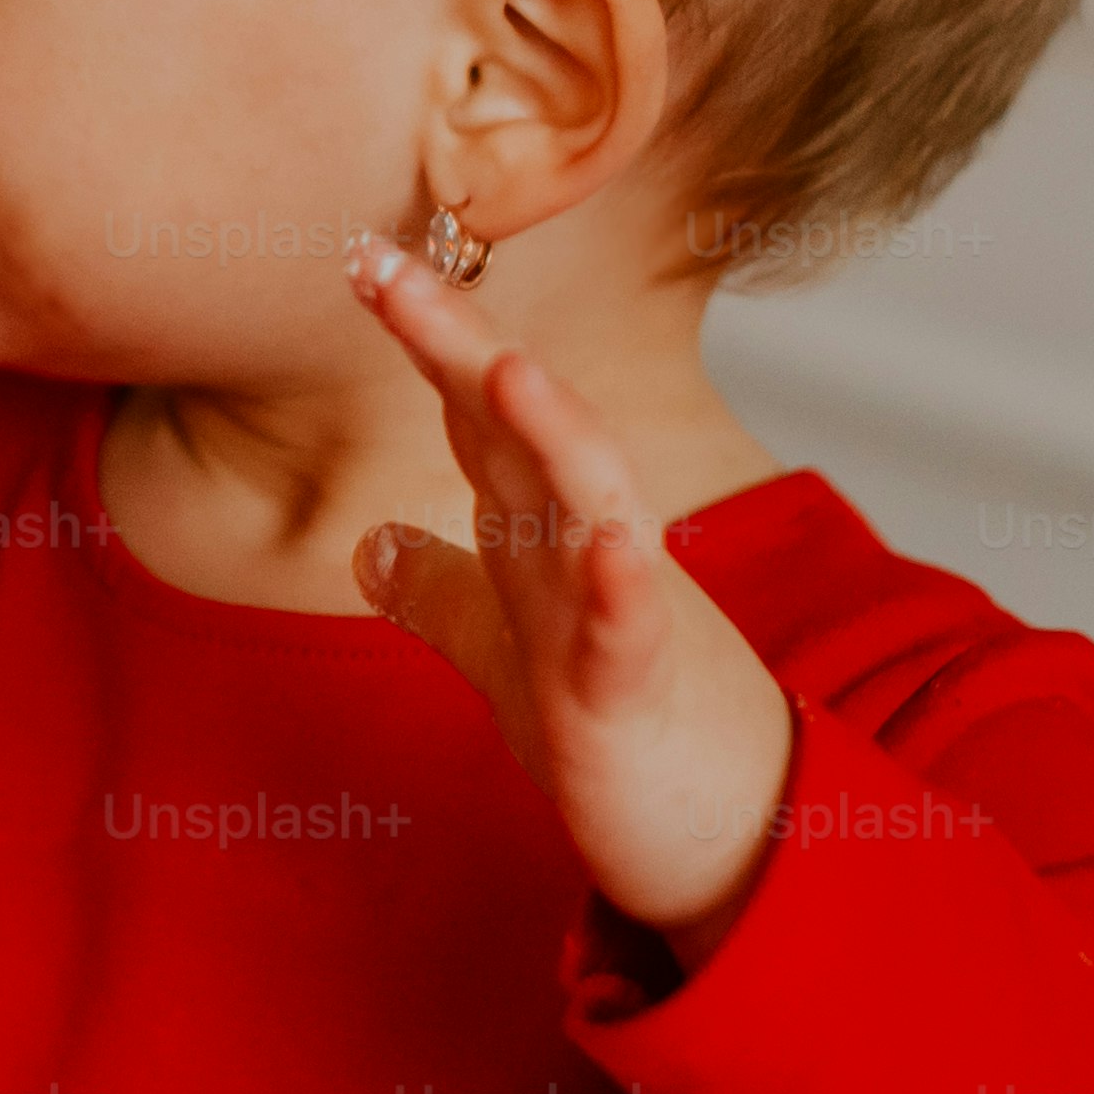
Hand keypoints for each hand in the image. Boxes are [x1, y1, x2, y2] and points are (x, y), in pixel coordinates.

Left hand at [344, 237, 797, 954]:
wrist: (729, 833)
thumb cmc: (621, 729)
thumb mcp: (503, 651)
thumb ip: (441, 591)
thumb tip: (370, 537)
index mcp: (547, 532)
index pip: (480, 413)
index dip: (427, 338)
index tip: (364, 260)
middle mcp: (588, 547)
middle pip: (524, 426)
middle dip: (460, 343)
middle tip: (386, 264)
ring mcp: (621, 614)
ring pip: (590, 505)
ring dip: (553, 434)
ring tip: (508, 367)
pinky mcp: (642, 696)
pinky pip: (632, 633)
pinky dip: (623, 586)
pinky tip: (608, 545)